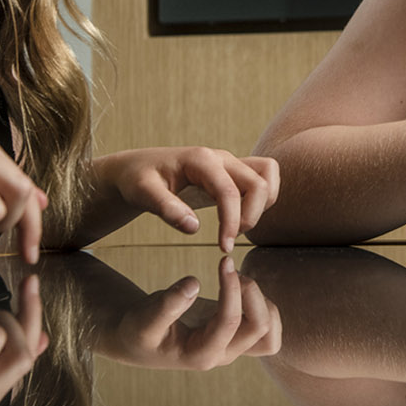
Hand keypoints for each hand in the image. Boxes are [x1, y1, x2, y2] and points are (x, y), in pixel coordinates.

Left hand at [101, 148, 278, 251]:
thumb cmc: (138, 178)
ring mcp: (229, 163)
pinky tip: (239, 217)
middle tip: (229, 239)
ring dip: (262, 204)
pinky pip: (262, 179)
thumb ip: (166, 208)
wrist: (137, 169)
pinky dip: (261, 199)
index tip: (224, 247)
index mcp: (201, 160)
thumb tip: (192, 227)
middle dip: (252, 215)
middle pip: (259, 183)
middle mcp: (221, 158)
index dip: (232, 222)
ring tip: (238, 226)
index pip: (230, 192)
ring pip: (267, 176)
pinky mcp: (232, 172)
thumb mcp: (142, 193)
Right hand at [107, 256, 280, 369]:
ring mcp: (233, 347)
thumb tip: (194, 283)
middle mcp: (222, 354)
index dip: (232, 289)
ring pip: (271, 332)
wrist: (139, 340)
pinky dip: (263, 304)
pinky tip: (240, 288)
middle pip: (261, 329)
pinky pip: (268, 326)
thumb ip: (166, 305)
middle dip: (252, 294)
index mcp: (200, 355)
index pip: (230, 322)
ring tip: (236, 280)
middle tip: (230, 269)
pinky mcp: (237, 336)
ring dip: (262, 301)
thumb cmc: (139, 330)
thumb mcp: (143, 319)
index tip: (224, 260)